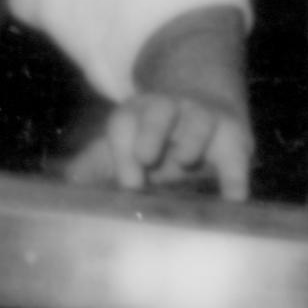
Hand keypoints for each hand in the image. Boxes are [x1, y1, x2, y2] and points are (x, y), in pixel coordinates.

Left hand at [66, 2, 255, 198]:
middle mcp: (170, 109)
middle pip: (159, 110)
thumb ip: (100, 160)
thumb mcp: (128, 143)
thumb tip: (71, 180)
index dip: (122, 149)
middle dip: (151, 130)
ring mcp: (204, 118)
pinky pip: (236, 156)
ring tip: (186, 160)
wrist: (206, 106)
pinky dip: (237, 178)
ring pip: (199, 119)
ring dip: (193, 136)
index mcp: (138, 112)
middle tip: (145, 157)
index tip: (128, 182)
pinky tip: (234, 201)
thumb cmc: (158, 134)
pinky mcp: (234, 137)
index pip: (124, 123)